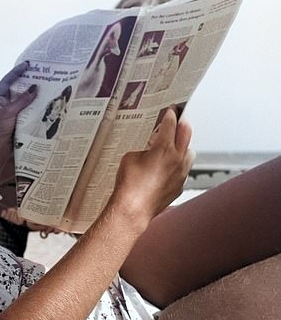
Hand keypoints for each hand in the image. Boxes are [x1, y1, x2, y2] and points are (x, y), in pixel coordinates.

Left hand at [0, 60, 37, 143]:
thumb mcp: (9, 113)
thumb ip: (21, 101)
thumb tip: (34, 88)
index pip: (8, 81)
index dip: (17, 72)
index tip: (27, 64)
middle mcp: (5, 104)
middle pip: (18, 89)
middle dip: (29, 82)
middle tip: (41, 74)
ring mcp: (13, 113)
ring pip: (25, 100)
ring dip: (34, 95)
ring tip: (46, 86)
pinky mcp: (20, 121)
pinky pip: (30, 110)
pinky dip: (37, 106)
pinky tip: (45, 103)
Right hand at [111, 108, 194, 227]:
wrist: (133, 209)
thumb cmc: (129, 185)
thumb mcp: (130, 157)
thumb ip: (143, 149)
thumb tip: (147, 151)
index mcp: (164, 148)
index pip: (170, 124)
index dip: (170, 115)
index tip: (171, 111)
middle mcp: (177, 159)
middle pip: (186, 134)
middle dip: (181, 125)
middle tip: (178, 120)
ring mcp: (181, 173)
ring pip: (190, 153)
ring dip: (183, 146)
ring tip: (174, 146)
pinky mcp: (179, 186)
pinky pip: (184, 170)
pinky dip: (178, 165)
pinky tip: (167, 167)